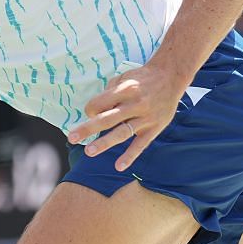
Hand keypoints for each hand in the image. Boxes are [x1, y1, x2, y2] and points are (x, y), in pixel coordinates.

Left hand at [68, 60, 189, 171]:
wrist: (171, 76)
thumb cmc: (142, 78)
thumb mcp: (124, 77)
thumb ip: (109, 93)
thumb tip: (94, 111)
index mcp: (125, 89)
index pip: (100, 103)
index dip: (91, 109)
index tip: (91, 112)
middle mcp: (135, 104)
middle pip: (108, 119)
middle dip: (88, 128)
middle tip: (72, 137)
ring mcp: (146, 117)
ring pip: (122, 132)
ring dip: (105, 143)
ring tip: (89, 152)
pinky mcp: (154, 128)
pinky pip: (141, 144)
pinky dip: (130, 156)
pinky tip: (119, 167)